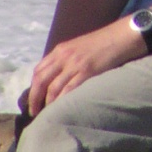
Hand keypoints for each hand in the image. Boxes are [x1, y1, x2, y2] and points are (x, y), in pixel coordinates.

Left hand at [26, 18, 141, 115]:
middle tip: (34, 112)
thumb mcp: (77, 48)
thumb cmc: (101, 44)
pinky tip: (61, 109)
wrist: (119, 37)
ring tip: (46, 115)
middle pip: (40, 80)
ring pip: (53, 87)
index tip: (33, 100)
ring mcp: (74, 64)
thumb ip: (65, 60)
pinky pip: (69, 89)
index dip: (32, 87)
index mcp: (59, 50)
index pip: (38, 70)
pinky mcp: (87, 71)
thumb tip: (55, 78)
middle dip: (34, 98)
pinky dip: (62, 101)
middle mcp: (63, 56)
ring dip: (47, 103)